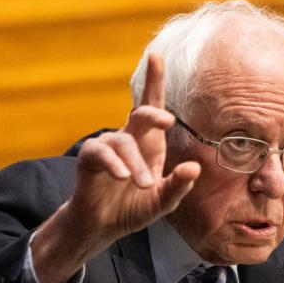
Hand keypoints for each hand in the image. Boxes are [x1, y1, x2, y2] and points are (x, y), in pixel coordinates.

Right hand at [32, 53, 201, 282]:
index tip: (156, 56)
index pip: (152, 108)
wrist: (103, 226)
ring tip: (145, 185)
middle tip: (167, 122)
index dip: (154, 83)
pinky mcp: (89, 159)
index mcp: (149, 144)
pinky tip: (121, 177)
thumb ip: (178, 187)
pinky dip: (113, 163)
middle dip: (153, 113)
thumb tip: (195, 168)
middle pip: (139, 115)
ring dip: (135, 164)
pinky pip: (100, 153)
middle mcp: (129, 140)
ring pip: (123, 143)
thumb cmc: (133, 208)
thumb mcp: (162, 202)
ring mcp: (108, 148)